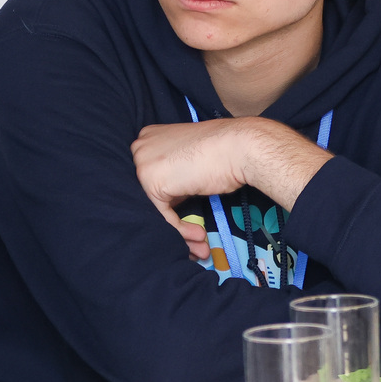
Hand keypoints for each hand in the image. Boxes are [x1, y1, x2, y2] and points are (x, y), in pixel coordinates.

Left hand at [131, 117, 332, 248]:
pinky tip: (199, 236)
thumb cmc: (223, 150)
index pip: (154, 177)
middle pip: (152, 193)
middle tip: (195, 237)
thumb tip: (173, 196)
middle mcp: (140, 146)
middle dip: (174, 218)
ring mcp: (143, 163)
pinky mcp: (151, 182)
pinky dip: (180, 229)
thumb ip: (175, 174)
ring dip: (180, 231)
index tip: (188, 216)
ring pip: (157, 207)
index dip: (171, 200)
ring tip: (199, 245)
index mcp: (149, 136)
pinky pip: (163, 215)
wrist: (240, 146)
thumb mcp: (191, 160)